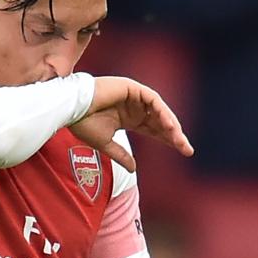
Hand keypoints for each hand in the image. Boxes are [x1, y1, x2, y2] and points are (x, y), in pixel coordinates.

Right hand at [69, 77, 192, 171]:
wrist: (70, 109)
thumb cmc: (83, 124)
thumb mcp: (106, 144)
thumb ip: (121, 155)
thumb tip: (133, 169)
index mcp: (129, 119)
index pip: (155, 129)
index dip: (168, 140)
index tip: (184, 151)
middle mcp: (134, 107)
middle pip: (161, 121)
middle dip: (175, 135)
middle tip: (187, 149)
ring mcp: (134, 96)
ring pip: (159, 110)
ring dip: (170, 124)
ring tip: (179, 139)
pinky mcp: (132, 87)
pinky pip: (152, 99)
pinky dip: (162, 111)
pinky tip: (168, 125)